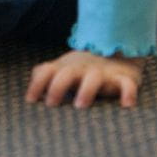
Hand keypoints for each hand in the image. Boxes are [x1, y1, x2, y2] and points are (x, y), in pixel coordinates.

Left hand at [25, 49, 146, 107]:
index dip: (36, 84)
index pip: (46, 71)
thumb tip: (28, 93)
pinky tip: (127, 105)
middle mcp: (82, 69)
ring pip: (94, 79)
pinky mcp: (124, 78)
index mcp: (65, 68)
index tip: (30, 100)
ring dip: (86, 90)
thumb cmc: (82, 68)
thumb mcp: (62, 69)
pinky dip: (128, 93)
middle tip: (51, 104)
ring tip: (80, 105)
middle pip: (67, 74)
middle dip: (57, 87)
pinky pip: (128, 85)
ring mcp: (103, 73)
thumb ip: (43, 77)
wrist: (117, 51)